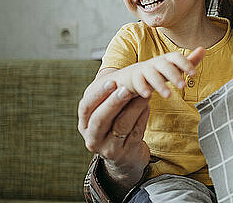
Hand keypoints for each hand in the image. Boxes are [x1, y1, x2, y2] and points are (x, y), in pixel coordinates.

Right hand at [77, 78, 150, 197]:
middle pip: (101, 119)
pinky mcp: (126, 153)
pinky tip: (147, 106)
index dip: (98, 94)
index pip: (86, 108)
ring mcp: (109, 148)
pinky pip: (136, 132)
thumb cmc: (115, 125)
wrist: (125, 157)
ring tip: (144, 94)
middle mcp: (93, 138)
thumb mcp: (106, 115)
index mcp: (85, 125)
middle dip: (113, 102)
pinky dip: (142, 116)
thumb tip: (121, 75)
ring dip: (134, 107)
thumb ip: (109, 98)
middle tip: (126, 88)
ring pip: (121, 125)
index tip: (111, 81)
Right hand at [110, 47, 205, 98]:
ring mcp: (144, 70)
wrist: (131, 77)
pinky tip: (147, 95)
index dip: (185, 64)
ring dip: (160, 85)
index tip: (194, 73)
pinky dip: (142, 88)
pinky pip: (137, 83)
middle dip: (174, 75)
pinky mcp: (134, 79)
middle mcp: (156, 63)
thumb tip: (203, 49)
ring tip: (168, 96)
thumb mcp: (173, 67)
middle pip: (165, 65)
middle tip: (182, 86)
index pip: (176, 57)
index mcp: (167, 59)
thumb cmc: (156, 72)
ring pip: (152, 75)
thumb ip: (189, 60)